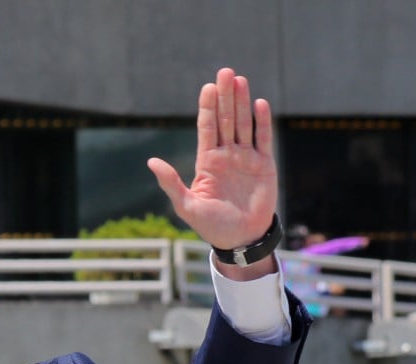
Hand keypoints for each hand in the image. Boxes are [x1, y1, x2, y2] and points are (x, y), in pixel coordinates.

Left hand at [147, 68, 276, 254]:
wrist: (240, 239)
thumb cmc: (211, 225)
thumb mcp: (186, 206)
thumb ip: (171, 183)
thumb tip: (151, 161)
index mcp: (207, 162)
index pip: (207, 128)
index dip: (207, 107)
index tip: (207, 87)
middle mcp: (226, 155)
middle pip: (226, 119)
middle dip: (225, 96)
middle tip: (225, 71)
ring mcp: (246, 158)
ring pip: (244, 124)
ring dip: (242, 102)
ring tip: (240, 80)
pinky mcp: (264, 165)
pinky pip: (263, 139)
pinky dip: (262, 122)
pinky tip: (259, 103)